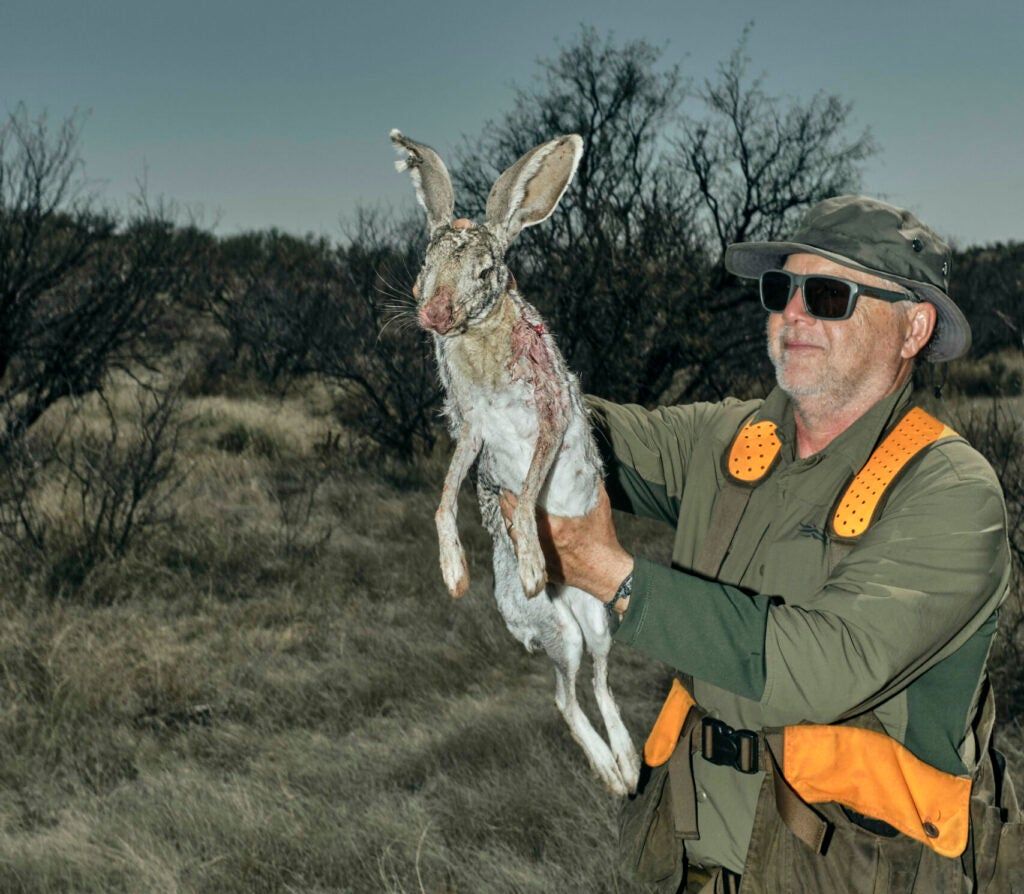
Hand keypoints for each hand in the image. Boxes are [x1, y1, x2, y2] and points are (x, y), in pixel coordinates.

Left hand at [499, 483, 633, 603]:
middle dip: (506, 508)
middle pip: (512, 523)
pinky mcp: (542, 569)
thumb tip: (588, 467)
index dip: (510, 497)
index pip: (521, 509)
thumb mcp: (601, 508)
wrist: (607, 573)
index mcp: (553, 527)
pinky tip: (518, 532)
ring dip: (510, 524)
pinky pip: (523, 554)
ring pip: (515, 540)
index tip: (507, 487)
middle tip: (503, 496)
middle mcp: (542, 544)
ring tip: (507, 511)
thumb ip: (593, 485)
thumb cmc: (604, 540)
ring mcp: (540, 558)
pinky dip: (518, 541)